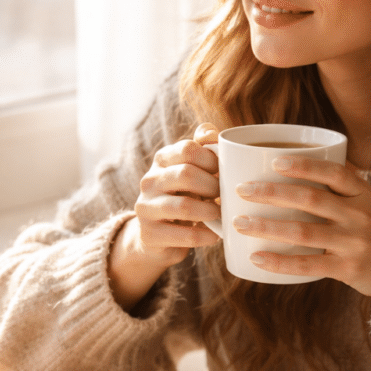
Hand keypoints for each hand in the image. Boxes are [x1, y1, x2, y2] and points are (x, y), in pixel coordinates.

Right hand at [109, 123, 221, 309]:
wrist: (157, 237)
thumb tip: (210, 132)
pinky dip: (206, 235)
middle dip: (212, 186)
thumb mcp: (192, 171)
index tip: (223, 172)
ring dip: (210, 211)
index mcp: (162, 160)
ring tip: (220, 215)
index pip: (187, 149)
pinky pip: (185, 235)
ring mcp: (146, 208)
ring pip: (184, 206)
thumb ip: (203, 149)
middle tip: (224, 196)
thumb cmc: (184, 197)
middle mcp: (150, 181)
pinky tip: (214, 235)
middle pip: (185, 174)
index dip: (212, 159)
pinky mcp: (149, 234)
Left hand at [231, 157, 370, 300]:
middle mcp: (359, 216)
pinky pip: (307, 265)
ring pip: (303, 231)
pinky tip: (256, 258)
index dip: (304, 165)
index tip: (275, 161)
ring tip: (240, 223)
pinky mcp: (347, 269)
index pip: (334, 173)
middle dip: (272, 193)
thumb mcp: (370, 202)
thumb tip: (301, 163)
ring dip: (267, 226)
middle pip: (310, 199)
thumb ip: (341, 186)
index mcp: (363, 194)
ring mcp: (353, 243)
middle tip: (242, 190)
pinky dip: (280, 262)